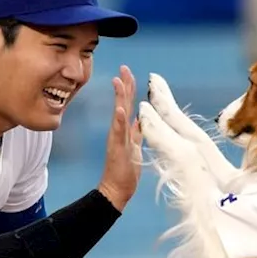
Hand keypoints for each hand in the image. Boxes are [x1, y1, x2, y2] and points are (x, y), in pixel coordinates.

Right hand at [97, 65, 142, 210]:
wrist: (116, 190)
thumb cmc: (125, 171)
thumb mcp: (135, 147)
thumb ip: (136, 132)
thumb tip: (140, 119)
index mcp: (126, 130)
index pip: (129, 104)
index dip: (129, 88)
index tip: (128, 72)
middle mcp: (120, 131)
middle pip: (123, 103)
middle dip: (125, 85)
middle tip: (124, 67)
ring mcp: (118, 139)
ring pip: (119, 113)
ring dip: (119, 97)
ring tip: (119, 81)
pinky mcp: (117, 148)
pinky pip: (118, 132)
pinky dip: (119, 120)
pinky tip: (119, 109)